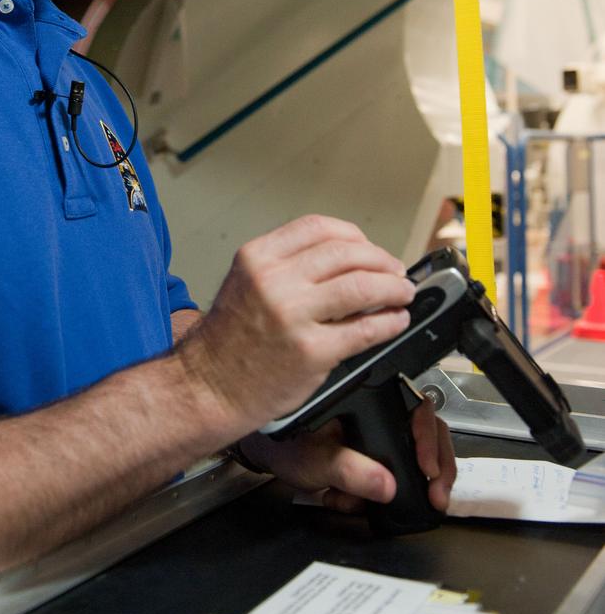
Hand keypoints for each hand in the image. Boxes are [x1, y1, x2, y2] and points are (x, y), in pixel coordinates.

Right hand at [180, 215, 415, 437]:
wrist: (210, 386)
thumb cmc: (230, 340)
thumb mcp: (247, 283)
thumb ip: (289, 266)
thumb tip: (349, 260)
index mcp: (257, 257)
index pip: (319, 228)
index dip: (355, 236)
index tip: (369, 248)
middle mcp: (273, 280)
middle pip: (346, 253)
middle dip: (381, 260)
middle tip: (396, 271)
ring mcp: (293, 315)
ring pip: (362, 286)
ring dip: (393, 287)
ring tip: (403, 293)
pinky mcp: (311, 351)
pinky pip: (365, 329)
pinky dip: (389, 322)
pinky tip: (395, 321)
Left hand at [235, 397, 456, 512]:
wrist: (268, 454)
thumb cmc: (285, 443)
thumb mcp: (315, 460)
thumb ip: (349, 472)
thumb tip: (385, 485)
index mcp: (369, 399)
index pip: (418, 410)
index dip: (430, 440)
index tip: (428, 470)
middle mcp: (380, 410)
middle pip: (430, 431)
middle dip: (436, 466)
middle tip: (435, 494)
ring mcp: (383, 430)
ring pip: (420, 452)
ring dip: (413, 483)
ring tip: (387, 505)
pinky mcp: (379, 452)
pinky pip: (402, 471)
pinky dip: (392, 492)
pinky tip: (364, 502)